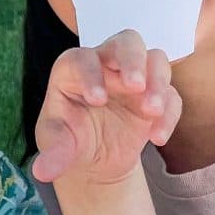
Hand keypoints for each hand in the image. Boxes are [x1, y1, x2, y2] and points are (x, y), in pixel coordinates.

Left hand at [32, 30, 181, 185]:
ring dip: (158, 81)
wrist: (95, 157)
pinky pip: (172, 96)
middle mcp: (107, 65)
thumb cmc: (70, 139)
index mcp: (75, 69)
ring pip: (156, 60)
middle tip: (134, 85)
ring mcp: (135, 78)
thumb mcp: (58, 146)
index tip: (97, 100)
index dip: (91, 74)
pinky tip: (156, 137)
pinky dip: (169, 114)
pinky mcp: (156, 96)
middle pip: (126, 42)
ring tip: (151, 111)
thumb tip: (42, 172)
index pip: (83, 58)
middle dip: (132, 60)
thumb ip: (54, 154)